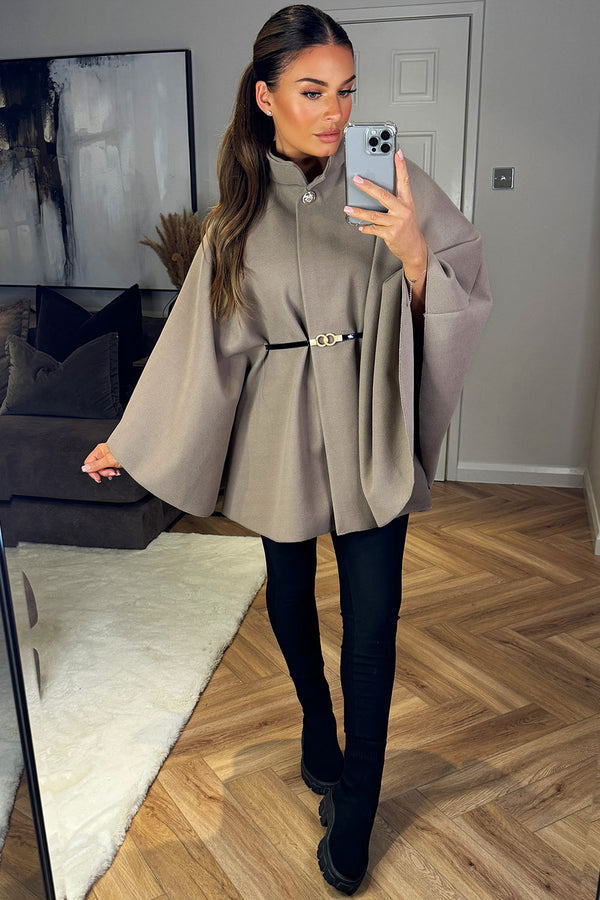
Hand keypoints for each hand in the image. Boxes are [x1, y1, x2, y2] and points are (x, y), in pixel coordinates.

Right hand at [82, 443, 120, 482]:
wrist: (137, 450)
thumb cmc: (124, 452)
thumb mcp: (109, 461)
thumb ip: (96, 465)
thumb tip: (84, 469)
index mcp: (99, 451)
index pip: (89, 463)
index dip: (92, 472)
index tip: (98, 478)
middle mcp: (102, 453)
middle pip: (97, 467)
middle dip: (104, 472)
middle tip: (112, 472)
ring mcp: (108, 456)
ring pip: (104, 468)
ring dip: (110, 472)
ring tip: (116, 472)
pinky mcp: (114, 459)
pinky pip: (110, 467)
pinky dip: (113, 471)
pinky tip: (118, 471)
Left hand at [344, 149, 427, 277]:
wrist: (414, 248)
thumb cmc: (407, 227)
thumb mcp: (405, 210)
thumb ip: (394, 200)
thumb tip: (375, 190)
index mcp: (407, 201)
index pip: (404, 180)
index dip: (400, 166)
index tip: (396, 152)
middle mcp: (402, 210)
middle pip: (383, 195)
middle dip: (368, 187)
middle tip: (357, 180)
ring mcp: (396, 222)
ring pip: (374, 215)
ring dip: (359, 212)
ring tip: (348, 209)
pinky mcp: (390, 234)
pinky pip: (373, 229)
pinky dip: (365, 228)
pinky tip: (359, 226)